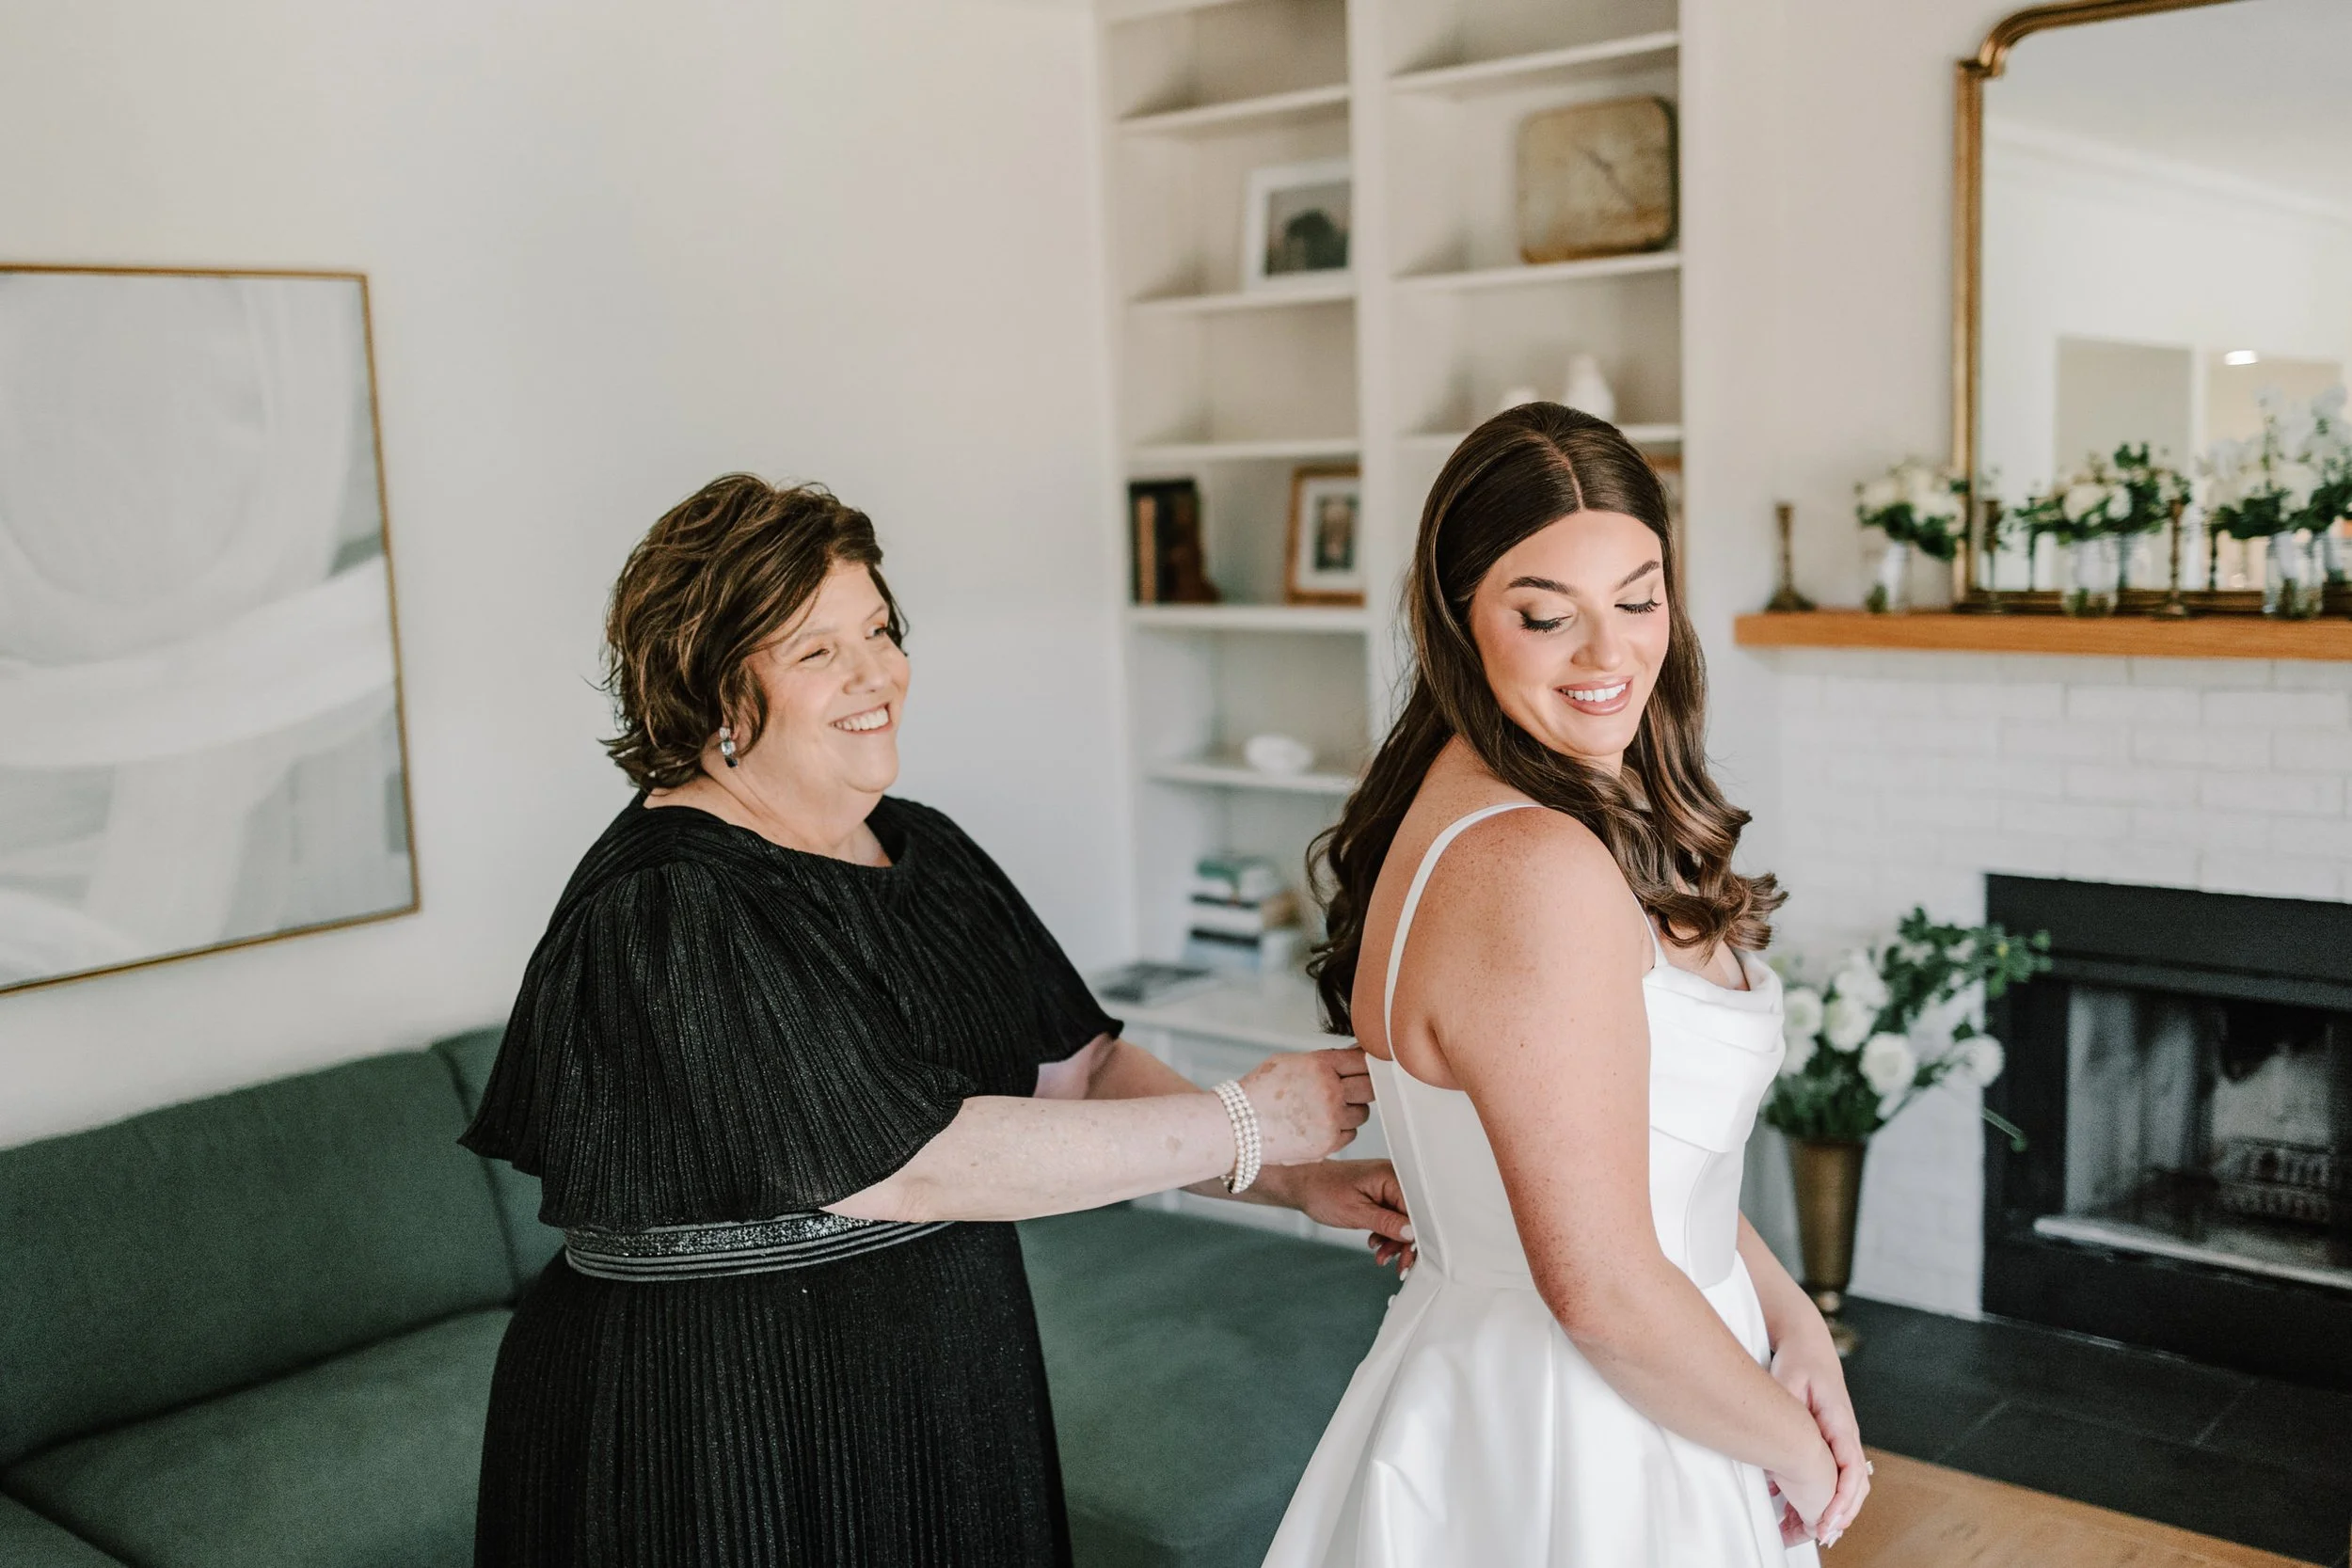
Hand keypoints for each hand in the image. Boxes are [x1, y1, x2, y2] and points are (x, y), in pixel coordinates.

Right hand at [1240, 1048, 1372, 1165]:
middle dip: (1364, 1087)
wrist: (1237, 1124)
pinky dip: (1340, 1130)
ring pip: (1362, 1113)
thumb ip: (1323, 1060)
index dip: (1367, 1063)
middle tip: (1356, 1088)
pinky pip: (1350, 1134)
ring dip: (1351, 1110)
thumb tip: (1355, 1056)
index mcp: (1320, 1066)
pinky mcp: (1328, 1143)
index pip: (1360, 1060)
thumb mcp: (1289, 1062)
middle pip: (1370, 1087)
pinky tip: (1320, 1125)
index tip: (1369, 1066)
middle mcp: (1329, 1091)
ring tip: (1327, 1109)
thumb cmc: (1260, 1091)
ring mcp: (1330, 1119)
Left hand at [1260, 1159, 1415, 1273]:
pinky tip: (1376, 1243)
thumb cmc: (1323, 1191)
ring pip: (1402, 1219)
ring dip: (1393, 1241)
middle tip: (1399, 1264)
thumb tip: (1412, 1234)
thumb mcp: (1356, 1213)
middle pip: (1412, 1215)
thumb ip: (1386, 1223)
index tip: (1411, 1255)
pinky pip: (1392, 1216)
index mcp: (1391, 1176)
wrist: (1302, 1184)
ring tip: (1381, 1256)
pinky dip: (1385, 1233)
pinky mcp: (1380, 1194)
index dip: (1416, 1235)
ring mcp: (1387, 1186)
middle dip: (1404, 1242)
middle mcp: (1393, 1177)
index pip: (1417, 1209)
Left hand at [1771, 1321, 1870, 1543]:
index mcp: (1841, 1423)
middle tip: (1815, 1538)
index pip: (1852, 1471)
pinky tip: (1798, 1515)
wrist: (1808, 1344)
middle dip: (1838, 1516)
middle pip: (1855, 1487)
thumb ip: (1783, 1410)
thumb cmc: (1798, 1361)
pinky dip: (1824, 1499)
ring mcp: (1842, 1441)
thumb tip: (1773, 1445)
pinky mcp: (1831, 1443)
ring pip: (1848, 1487)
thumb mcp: (1787, 1380)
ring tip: (1802, 1533)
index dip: (1841, 1501)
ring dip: (1831, 1512)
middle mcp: (1847, 1436)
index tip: (1826, 1523)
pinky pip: (1835, 1477)